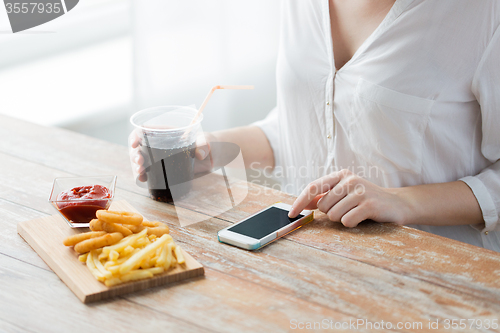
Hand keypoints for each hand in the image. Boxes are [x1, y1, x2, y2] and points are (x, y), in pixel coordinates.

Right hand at [128, 131, 215, 181]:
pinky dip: (143, 175)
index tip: (134, 144)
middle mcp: (159, 144)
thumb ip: (204, 145)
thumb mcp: (206, 141)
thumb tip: (200, 153)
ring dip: (136, 166)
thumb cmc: (208, 143)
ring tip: (140, 173)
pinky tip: (143, 179)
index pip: (145, 130)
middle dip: (135, 154)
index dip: (136, 135)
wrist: (212, 157)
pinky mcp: (164, 168)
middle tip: (139, 163)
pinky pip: (149, 171)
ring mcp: (160, 157)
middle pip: (139, 146)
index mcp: (166, 132)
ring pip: (141, 160)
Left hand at [288, 169, 410, 226]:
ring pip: (334, 215)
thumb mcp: (344, 194)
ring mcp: (360, 191)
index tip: (290, 214)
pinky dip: (352, 224)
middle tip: (347, 210)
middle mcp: (350, 180)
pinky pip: (347, 221)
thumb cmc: (365, 200)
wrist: (397, 204)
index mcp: (341, 175)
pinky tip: (363, 218)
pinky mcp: (369, 205)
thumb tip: (302, 204)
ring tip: (356, 213)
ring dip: (343, 219)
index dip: (299, 201)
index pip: (313, 187)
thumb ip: (324, 197)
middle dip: (331, 213)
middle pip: (322, 206)